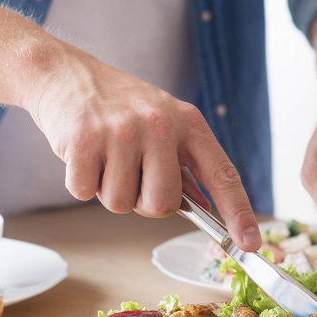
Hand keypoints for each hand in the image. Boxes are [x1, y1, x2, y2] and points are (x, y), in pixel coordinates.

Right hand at [22, 47, 261, 249]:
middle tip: (131, 173)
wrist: (65, 74)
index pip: (222, 175)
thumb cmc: (119, 106)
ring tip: (105, 157)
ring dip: (108, 190)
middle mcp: (160, 125)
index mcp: (188, 122)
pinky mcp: (84, 140)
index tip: (250, 242)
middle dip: (144, 202)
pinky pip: (85, 193)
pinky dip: (81, 182)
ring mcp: (122, 132)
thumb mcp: (164, 122)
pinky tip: (84, 154)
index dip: (239, 213)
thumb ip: (185, 165)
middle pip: (163, 204)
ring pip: (121, 204)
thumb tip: (208, 209)